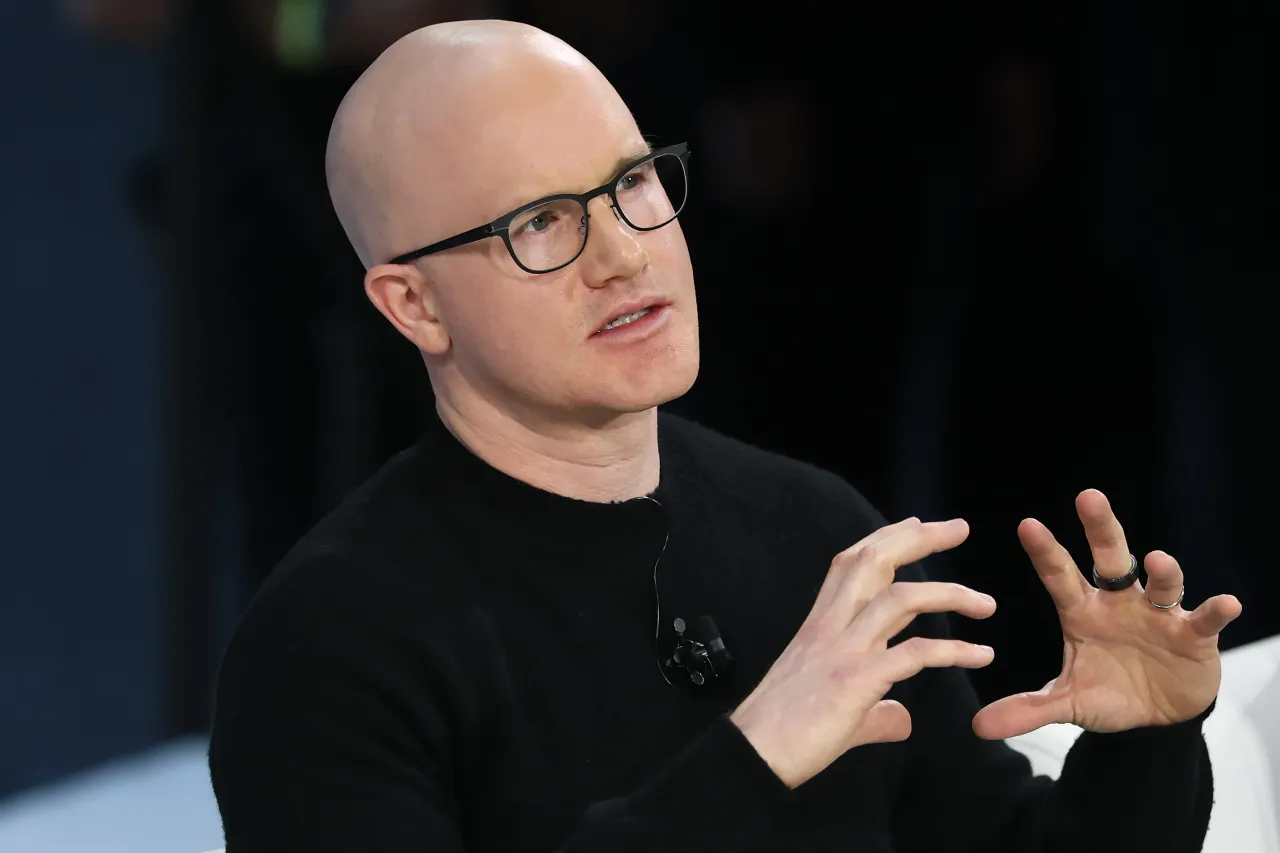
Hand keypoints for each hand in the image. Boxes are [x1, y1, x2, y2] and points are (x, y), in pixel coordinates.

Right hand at [730, 517, 997, 788]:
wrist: (755, 752)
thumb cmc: (785, 733)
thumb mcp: (838, 710)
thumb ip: (876, 709)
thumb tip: (902, 718)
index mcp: (821, 624)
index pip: (853, 563)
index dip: (888, 539)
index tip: (921, 526)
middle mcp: (831, 626)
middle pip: (874, 561)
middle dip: (919, 538)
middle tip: (959, 528)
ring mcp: (844, 650)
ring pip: (900, 597)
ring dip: (949, 593)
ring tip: (986, 604)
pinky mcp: (857, 680)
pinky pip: (914, 653)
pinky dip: (954, 651)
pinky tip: (981, 656)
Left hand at [971, 489, 1242, 739]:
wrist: (1155, 718)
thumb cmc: (1108, 693)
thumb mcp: (1068, 703)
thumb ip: (1028, 709)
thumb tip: (978, 726)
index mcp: (1082, 611)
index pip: (1059, 575)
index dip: (1045, 551)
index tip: (1027, 525)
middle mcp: (1119, 602)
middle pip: (1110, 558)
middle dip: (1101, 528)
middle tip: (1088, 497)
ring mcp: (1158, 614)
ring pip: (1161, 583)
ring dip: (1163, 571)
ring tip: (1158, 559)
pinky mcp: (1193, 635)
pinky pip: (1205, 618)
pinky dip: (1215, 611)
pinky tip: (1226, 603)